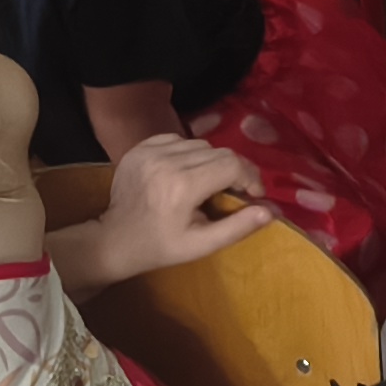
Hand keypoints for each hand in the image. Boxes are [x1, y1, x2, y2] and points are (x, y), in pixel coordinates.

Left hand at [83, 134, 276, 283]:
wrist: (115, 240)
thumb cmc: (162, 246)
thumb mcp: (202, 244)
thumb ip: (237, 227)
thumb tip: (270, 211)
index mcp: (183, 186)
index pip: (232, 165)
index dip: (250, 177)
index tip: (252, 194)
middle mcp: (167, 161)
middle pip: (219, 152)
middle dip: (234, 170)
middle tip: (233, 191)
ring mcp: (150, 151)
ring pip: (200, 144)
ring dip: (211, 161)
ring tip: (206, 183)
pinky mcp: (140, 147)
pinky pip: (178, 139)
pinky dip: (188, 153)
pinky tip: (183, 172)